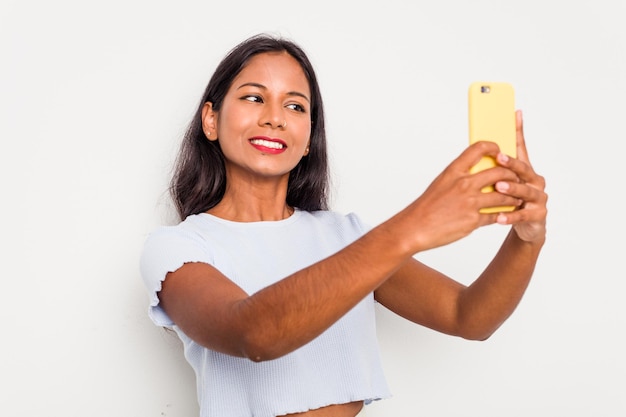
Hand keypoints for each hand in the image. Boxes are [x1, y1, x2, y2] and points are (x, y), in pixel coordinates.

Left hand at [492, 110, 546, 242]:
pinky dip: (510, 216)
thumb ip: (495, 164)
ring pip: (525, 192)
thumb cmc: (511, 200)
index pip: (521, 147)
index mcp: (525, 170)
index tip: (514, 116)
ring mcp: (538, 198)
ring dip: (511, 189)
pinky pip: (523, 215)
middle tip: (499, 158)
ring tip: (498, 187)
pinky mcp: (538, 216)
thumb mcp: (504, 181)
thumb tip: (479, 144)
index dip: (518, 132)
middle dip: (511, 163)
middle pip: (524, 169)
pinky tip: (499, 217)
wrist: (527, 227)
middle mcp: (535, 181)